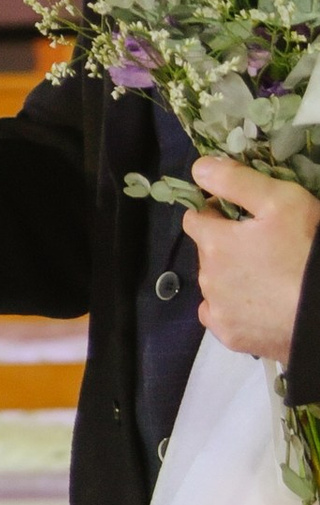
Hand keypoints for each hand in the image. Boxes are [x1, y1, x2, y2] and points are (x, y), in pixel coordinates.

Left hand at [187, 158, 319, 363]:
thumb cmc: (307, 249)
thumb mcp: (281, 200)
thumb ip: (236, 180)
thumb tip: (199, 168)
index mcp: (214, 243)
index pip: (196, 218)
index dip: (216, 212)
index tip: (241, 215)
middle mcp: (207, 278)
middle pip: (207, 252)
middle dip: (225, 244)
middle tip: (262, 246)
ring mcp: (218, 311)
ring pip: (214, 284)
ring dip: (230, 276)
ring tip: (265, 275)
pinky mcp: (231, 336)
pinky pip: (221, 315)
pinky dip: (233, 308)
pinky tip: (258, 303)